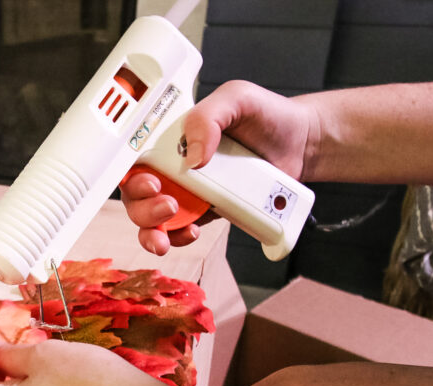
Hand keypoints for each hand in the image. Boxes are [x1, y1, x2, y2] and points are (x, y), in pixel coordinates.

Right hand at [120, 80, 317, 253]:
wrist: (300, 145)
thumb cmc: (267, 115)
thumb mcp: (237, 99)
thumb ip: (210, 117)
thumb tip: (194, 156)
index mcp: (171, 136)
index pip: (134, 157)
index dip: (131, 173)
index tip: (150, 181)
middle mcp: (173, 164)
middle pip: (136, 193)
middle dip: (142, 206)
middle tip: (167, 204)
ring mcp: (187, 191)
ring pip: (151, 218)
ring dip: (152, 230)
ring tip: (172, 229)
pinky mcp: (203, 211)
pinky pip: (179, 231)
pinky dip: (177, 239)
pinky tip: (192, 233)